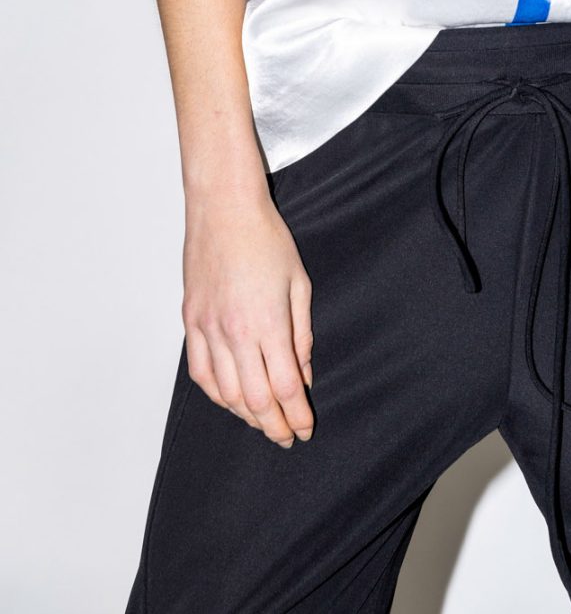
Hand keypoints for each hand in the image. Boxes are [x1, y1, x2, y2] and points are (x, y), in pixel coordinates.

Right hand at [181, 184, 314, 445]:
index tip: (305, 429)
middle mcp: (233, 332)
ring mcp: (207, 329)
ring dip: (246, 416)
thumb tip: (304, 375)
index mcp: (267, 323)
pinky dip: (216, 395)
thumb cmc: (266, 238)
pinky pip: (200, 372)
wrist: (224, 208)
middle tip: (287, 437)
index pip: (284, 387)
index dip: (296, 415)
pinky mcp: (190, 322)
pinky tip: (230, 401)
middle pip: (255, 399)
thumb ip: (301, 335)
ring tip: (264, 423)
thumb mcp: (298, 283)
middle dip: (274, 425)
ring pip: (225, 393)